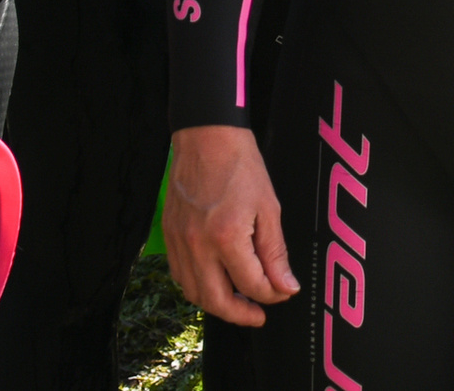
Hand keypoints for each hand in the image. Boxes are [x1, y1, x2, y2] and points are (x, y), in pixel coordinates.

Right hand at [166, 125, 298, 324]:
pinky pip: (180, 276)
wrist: (207, 138)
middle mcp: (198, 244)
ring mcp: (179, 242)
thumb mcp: (269, 208)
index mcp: (227, 236)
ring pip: (194, 293)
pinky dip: (197, 287)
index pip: (251, 284)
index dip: (272, 294)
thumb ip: (275, 252)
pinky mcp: (169, 236)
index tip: (283, 291)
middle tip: (259, 315)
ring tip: (239, 302)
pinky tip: (214, 283)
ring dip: (217, 305)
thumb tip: (285, 286)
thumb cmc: (240, 166)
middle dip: (241, 314)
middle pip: (217, 300)